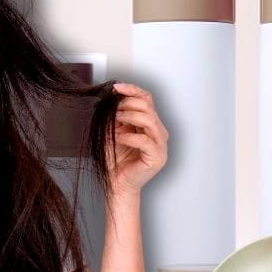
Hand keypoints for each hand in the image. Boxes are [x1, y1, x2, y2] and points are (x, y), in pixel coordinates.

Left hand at [107, 82, 168, 196]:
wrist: (117, 184)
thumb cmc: (115, 160)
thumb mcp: (112, 132)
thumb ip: (115, 117)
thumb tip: (111, 100)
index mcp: (151, 124)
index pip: (147, 99)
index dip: (132, 90)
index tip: (115, 87)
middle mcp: (159, 132)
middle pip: (148, 106)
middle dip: (127, 104)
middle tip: (112, 109)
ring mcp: (161, 145)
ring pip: (149, 119)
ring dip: (128, 117)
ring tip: (114, 123)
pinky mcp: (157, 157)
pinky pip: (145, 140)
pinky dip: (129, 136)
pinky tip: (118, 137)